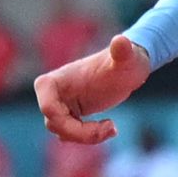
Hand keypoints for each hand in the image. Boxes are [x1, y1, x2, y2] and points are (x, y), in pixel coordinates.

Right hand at [32, 34, 154, 148]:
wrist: (129, 68)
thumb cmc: (126, 61)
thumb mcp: (126, 58)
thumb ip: (122, 50)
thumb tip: (120, 40)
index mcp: (55, 80)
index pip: (47, 108)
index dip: (69, 123)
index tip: (101, 122)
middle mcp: (52, 93)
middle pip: (54, 125)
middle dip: (82, 133)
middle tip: (112, 128)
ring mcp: (60, 104)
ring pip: (62, 132)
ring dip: (88, 136)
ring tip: (112, 128)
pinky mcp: (69, 114)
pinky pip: (70, 134)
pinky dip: (89, 136)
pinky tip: (110, 128)